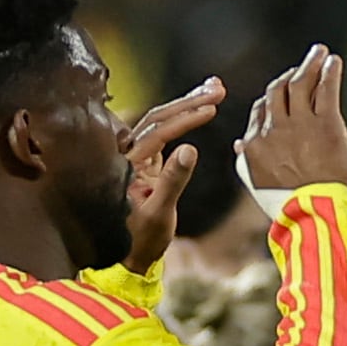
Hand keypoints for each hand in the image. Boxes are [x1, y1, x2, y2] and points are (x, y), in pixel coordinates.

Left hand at [119, 76, 224, 273]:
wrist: (130, 257)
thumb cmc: (142, 240)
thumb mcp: (160, 214)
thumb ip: (173, 181)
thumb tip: (190, 149)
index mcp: (128, 164)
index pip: (159, 131)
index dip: (186, 118)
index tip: (212, 108)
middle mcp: (129, 155)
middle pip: (159, 117)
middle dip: (189, 101)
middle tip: (219, 88)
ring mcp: (139, 157)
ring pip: (161, 121)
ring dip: (188, 104)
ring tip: (216, 90)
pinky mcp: (148, 162)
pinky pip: (165, 133)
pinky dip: (184, 120)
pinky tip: (202, 108)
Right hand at [236, 44, 346, 196]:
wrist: (314, 214)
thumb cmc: (289, 206)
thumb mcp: (259, 185)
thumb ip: (247, 162)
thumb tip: (238, 145)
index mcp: (255, 144)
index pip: (261, 109)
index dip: (273, 96)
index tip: (285, 88)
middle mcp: (273, 130)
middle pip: (278, 91)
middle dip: (290, 75)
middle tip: (303, 65)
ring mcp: (299, 125)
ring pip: (300, 83)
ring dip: (310, 63)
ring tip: (320, 52)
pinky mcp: (325, 124)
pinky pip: (325, 90)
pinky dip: (329, 72)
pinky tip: (333, 61)